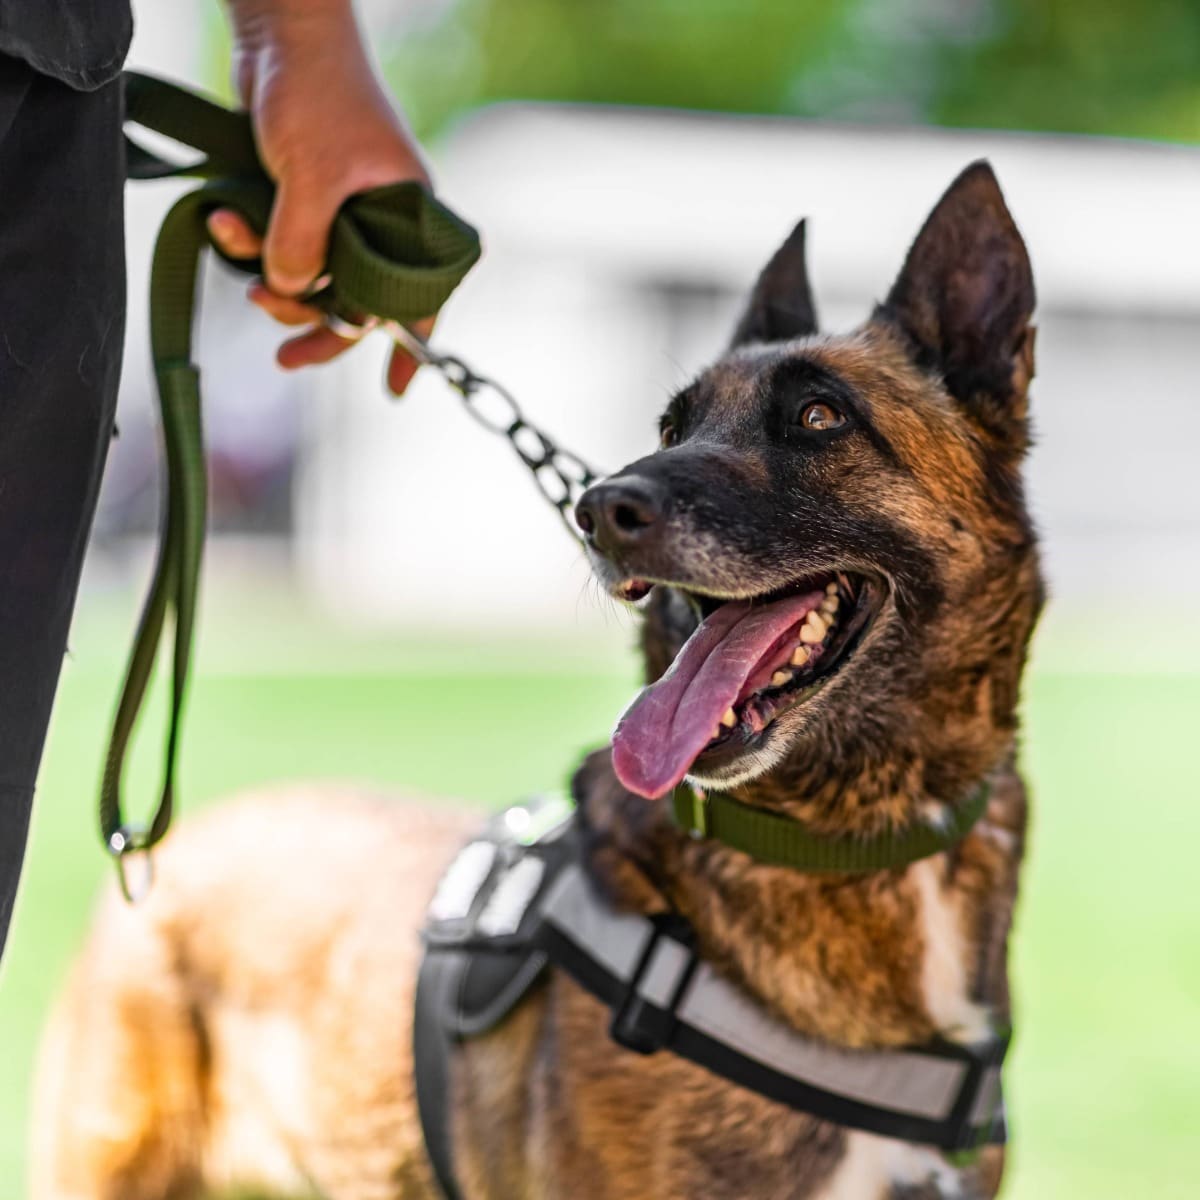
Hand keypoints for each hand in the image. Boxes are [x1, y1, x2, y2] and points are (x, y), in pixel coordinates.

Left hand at [209, 0, 434, 392]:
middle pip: (358, 301)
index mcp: (410, 217)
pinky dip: (249, 245)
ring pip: (314, 280)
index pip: (420, 296)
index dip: (409, 348)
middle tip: (284, 357)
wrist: (279, 35)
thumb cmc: (318, 94)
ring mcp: (341, 213)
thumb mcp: (312, 178)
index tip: (395, 392)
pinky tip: (221, 225)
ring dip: (273, 285)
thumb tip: (287, 293)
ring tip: (243, 275)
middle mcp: (382, 221)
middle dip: (318, 329)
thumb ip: (303, 245)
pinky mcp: (302, 201)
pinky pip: (280, 247)